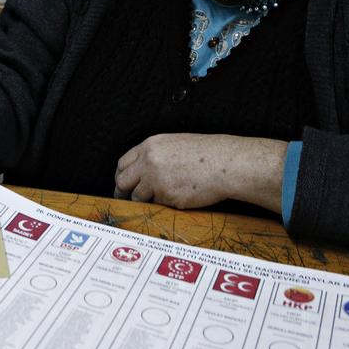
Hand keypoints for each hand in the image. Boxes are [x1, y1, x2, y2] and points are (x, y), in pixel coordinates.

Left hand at [114, 133, 286, 213]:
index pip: (123, 163)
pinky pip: (158, 204)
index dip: (122, 175)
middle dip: (123, 191)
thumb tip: (141, 169)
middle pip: (123, 181)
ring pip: (138, 197)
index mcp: (150, 146)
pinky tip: (179, 197)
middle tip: (126, 198)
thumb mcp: (175, 143)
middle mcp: (149, 162)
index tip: (124, 183)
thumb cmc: (207, 153)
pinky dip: (164, 204)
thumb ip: (155, 155)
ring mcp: (156, 181)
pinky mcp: (167, 197)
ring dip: (145, 200)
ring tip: (162, 197)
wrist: (226, 163)